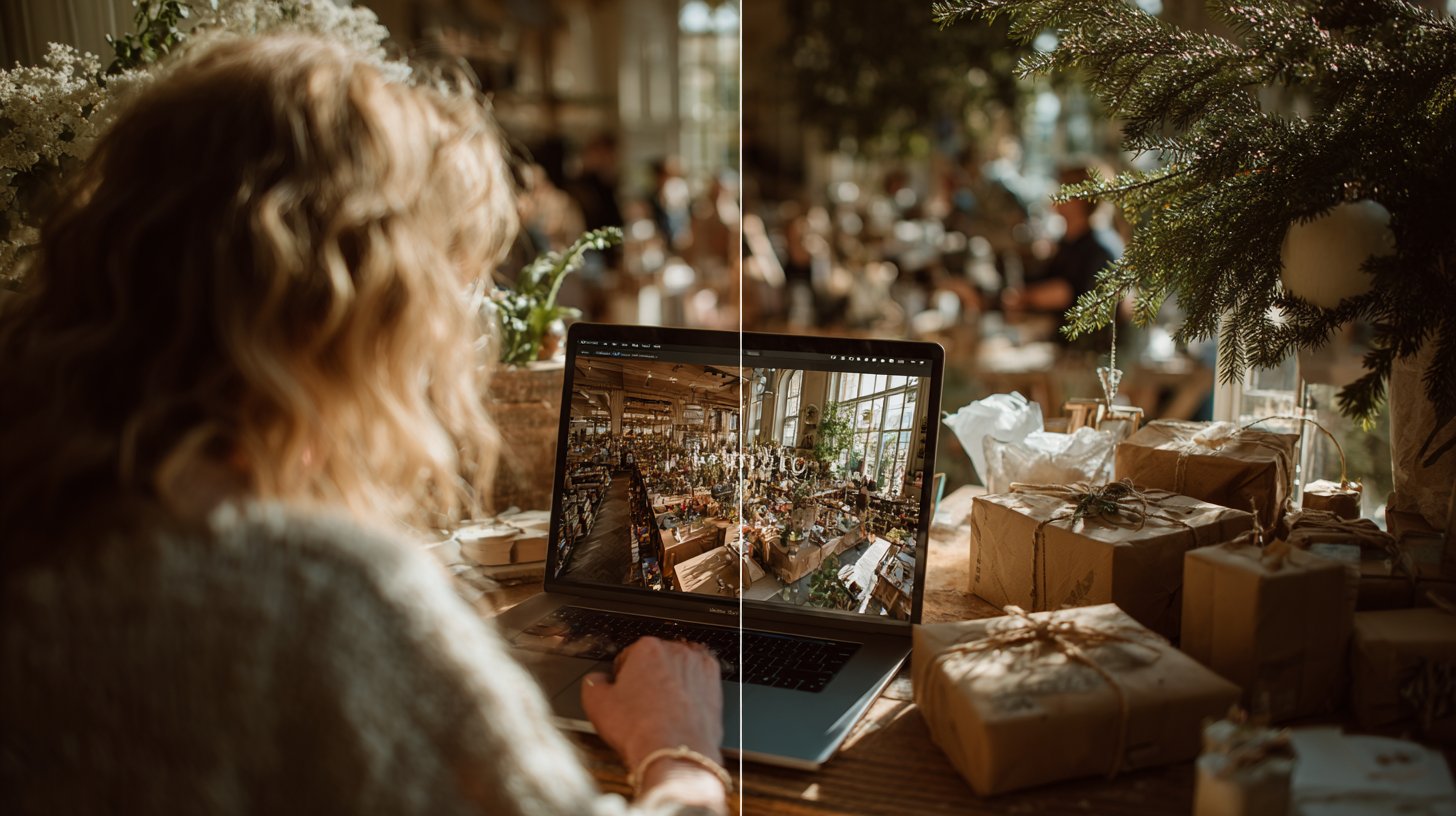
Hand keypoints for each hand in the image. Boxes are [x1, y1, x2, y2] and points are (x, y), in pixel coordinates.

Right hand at [581, 636, 723, 768]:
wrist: (675, 753)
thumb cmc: (640, 730)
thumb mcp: (597, 705)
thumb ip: (593, 683)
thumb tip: (596, 680)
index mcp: (646, 648)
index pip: (628, 656)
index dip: (622, 677)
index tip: (623, 692)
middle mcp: (676, 651)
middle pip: (655, 661)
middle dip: (648, 678)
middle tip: (641, 704)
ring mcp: (698, 666)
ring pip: (678, 670)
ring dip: (671, 683)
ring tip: (662, 710)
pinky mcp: (715, 684)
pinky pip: (698, 681)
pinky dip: (691, 691)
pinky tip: (680, 710)